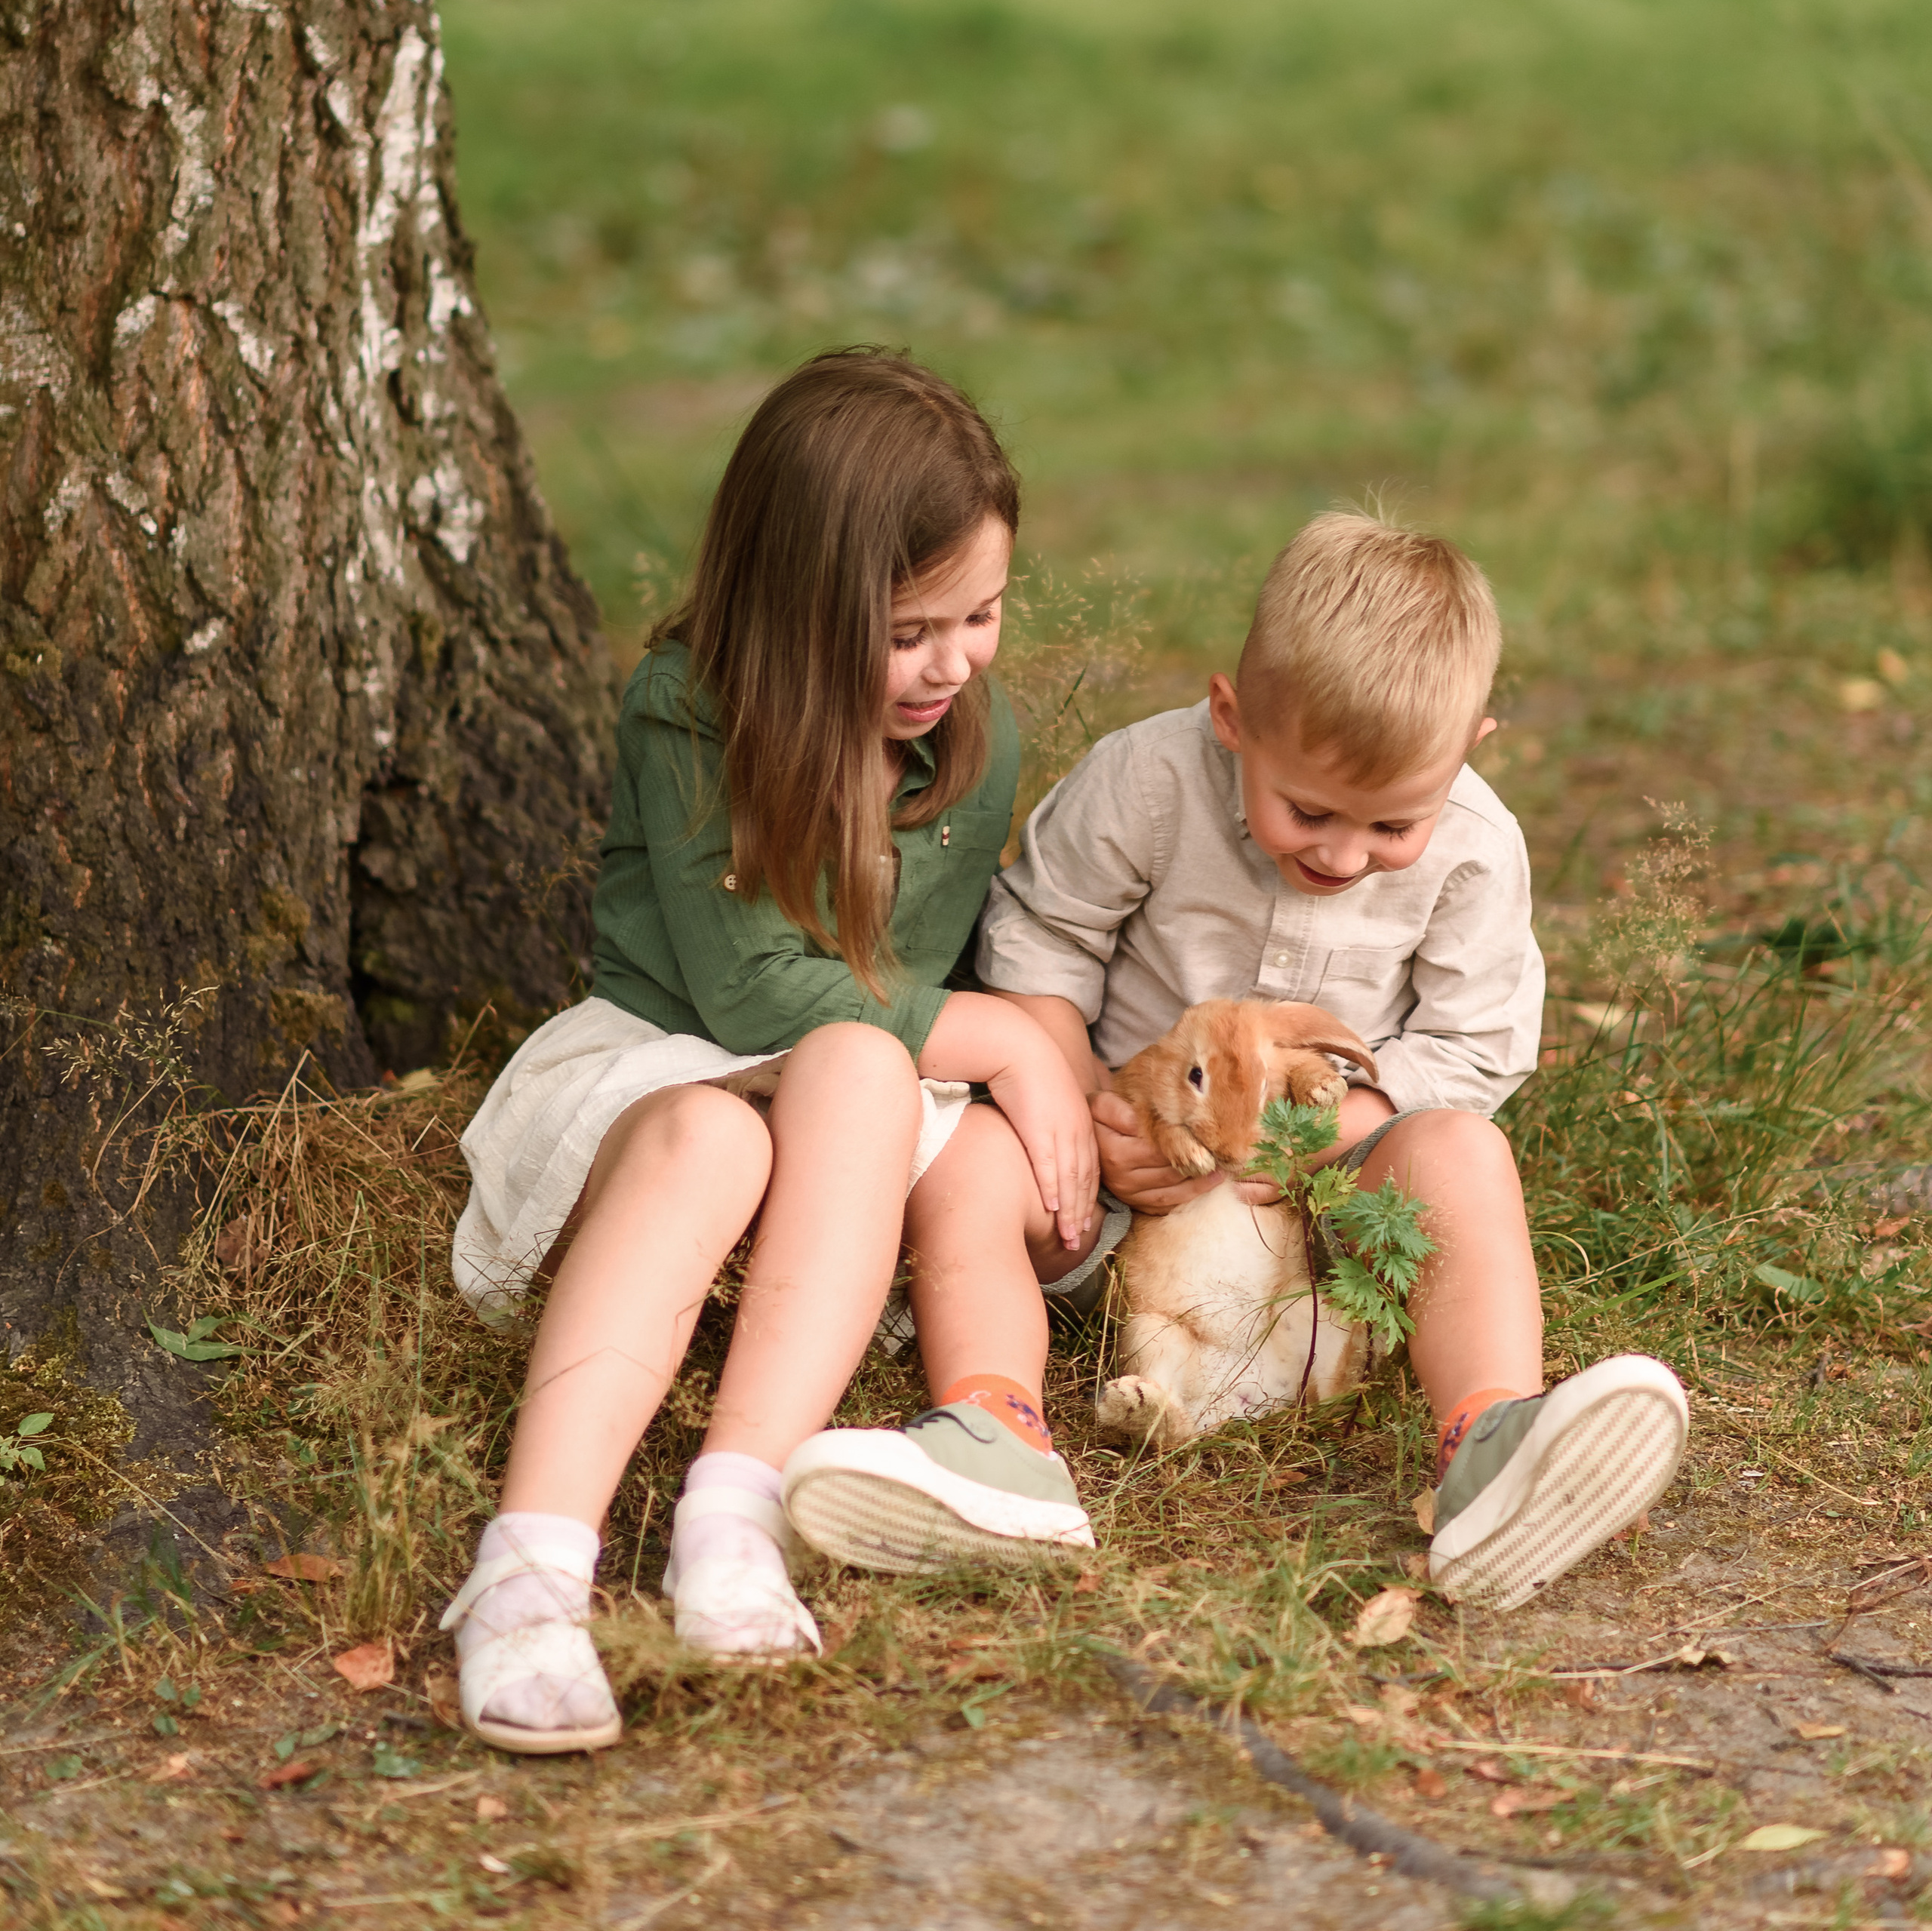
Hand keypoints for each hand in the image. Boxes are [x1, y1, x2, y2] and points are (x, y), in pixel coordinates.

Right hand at [986, 1053, 1098, 1250]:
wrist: (1019, 1047)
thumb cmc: (1030, 1070)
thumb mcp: (1051, 1100)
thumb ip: (1054, 1122)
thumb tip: (1046, 1138)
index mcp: (1082, 1123)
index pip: (1090, 1168)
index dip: (1089, 1197)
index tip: (1087, 1221)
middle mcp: (1077, 1131)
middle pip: (1084, 1181)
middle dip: (1083, 1213)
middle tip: (1080, 1241)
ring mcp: (1060, 1131)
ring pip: (1070, 1179)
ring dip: (1071, 1211)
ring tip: (1069, 1238)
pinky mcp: (1039, 1129)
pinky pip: (1047, 1166)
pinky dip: (1051, 1189)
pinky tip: (1051, 1210)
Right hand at [1090, 1090, 1224, 1213]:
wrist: (1082, 1140)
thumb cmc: (1096, 1117)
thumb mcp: (1100, 1104)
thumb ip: (1119, 1109)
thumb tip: (1140, 1123)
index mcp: (1115, 1153)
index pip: (1159, 1150)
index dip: (1185, 1143)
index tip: (1209, 1136)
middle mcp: (1123, 1179)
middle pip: (1170, 1172)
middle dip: (1199, 1163)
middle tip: (1225, 1155)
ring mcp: (1129, 1195)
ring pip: (1172, 1193)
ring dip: (1200, 1184)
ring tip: (1223, 1171)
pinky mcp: (1135, 1204)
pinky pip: (1166, 1205)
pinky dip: (1188, 1198)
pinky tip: (1207, 1186)